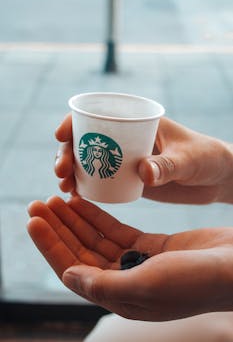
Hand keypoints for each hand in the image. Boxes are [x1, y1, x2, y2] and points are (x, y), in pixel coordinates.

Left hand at [27, 196, 232, 320]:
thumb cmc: (196, 281)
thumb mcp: (147, 285)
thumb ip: (104, 284)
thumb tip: (67, 277)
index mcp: (119, 297)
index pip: (73, 269)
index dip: (51, 244)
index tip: (33, 220)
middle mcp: (123, 281)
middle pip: (80, 251)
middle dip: (58, 227)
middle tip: (37, 203)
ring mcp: (136, 261)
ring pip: (95, 238)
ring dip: (75, 219)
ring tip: (55, 198)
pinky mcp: (149, 245)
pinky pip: (115, 229)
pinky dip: (97, 216)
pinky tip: (83, 203)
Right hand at [54, 114, 232, 203]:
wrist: (215, 178)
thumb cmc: (206, 158)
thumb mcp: (189, 158)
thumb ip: (167, 165)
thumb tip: (142, 172)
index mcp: (137, 121)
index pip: (97, 115)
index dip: (73, 122)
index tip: (61, 136)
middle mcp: (126, 138)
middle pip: (85, 140)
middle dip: (67, 153)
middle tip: (61, 172)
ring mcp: (125, 159)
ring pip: (88, 161)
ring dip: (71, 171)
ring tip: (66, 187)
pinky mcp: (128, 178)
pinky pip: (100, 179)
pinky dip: (85, 185)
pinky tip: (76, 196)